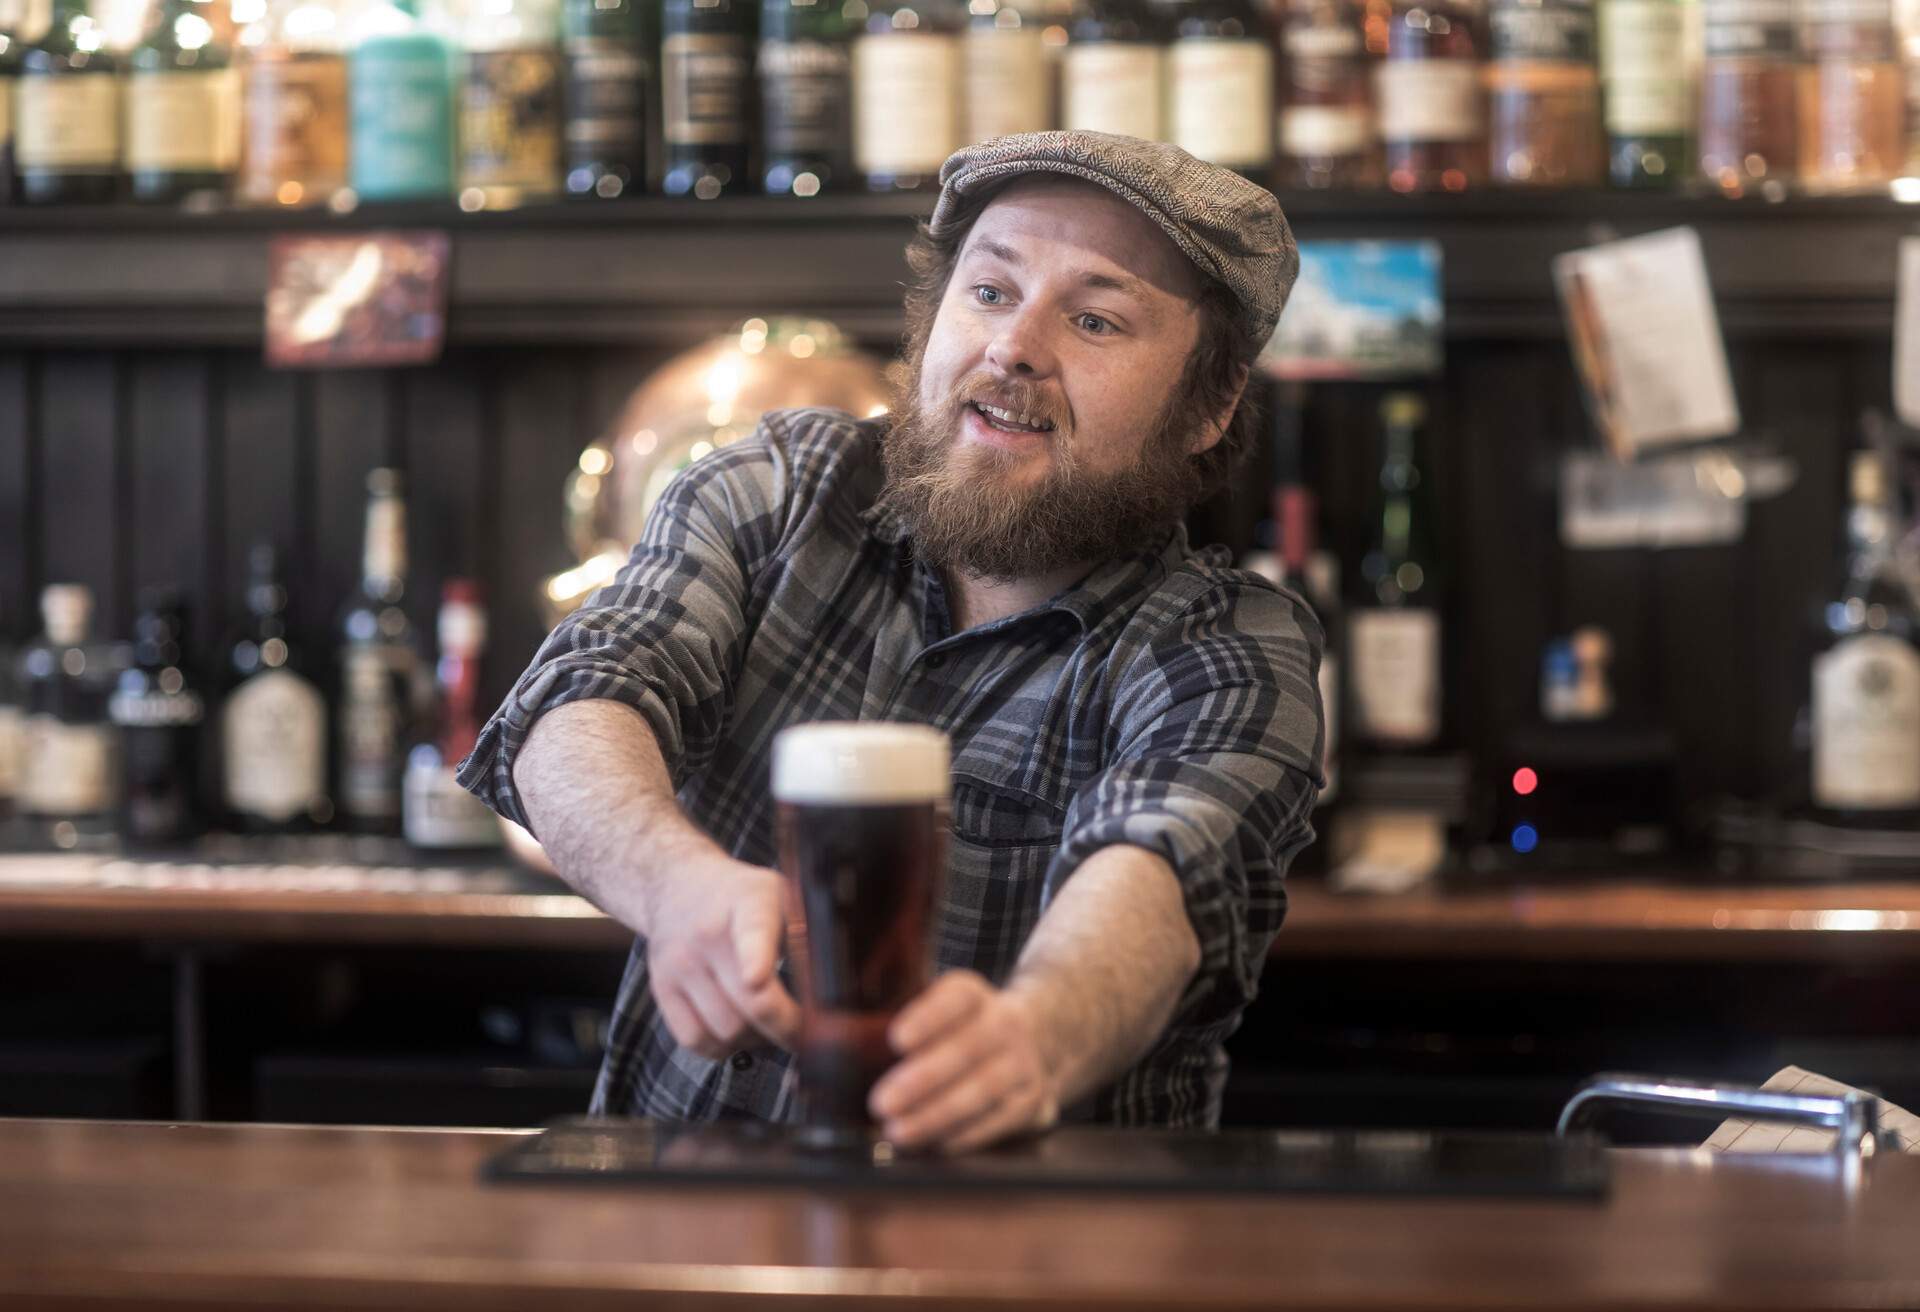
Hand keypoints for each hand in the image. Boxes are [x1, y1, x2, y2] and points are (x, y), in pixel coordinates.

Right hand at [642, 857, 801, 1059]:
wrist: (678, 885)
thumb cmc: (744, 899)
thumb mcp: (782, 895)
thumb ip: (809, 931)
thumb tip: (841, 980)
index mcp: (748, 903)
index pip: (751, 933)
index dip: (754, 959)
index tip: (758, 979)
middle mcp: (707, 933)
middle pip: (748, 1002)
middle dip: (786, 1028)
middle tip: (808, 1034)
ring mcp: (679, 963)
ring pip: (726, 1030)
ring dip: (755, 1039)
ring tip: (769, 1020)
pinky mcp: (661, 988)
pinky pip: (695, 1041)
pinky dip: (722, 1047)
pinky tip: (739, 1028)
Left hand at [868, 970, 1059, 1153]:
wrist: (1037, 1037)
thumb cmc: (961, 1029)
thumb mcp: (939, 1009)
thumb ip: (892, 1023)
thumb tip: (820, 1038)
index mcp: (972, 994)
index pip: (954, 998)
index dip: (927, 1018)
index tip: (896, 1040)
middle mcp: (1003, 1022)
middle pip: (966, 1049)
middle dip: (922, 1079)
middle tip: (881, 1103)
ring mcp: (1022, 1061)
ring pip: (983, 1087)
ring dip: (938, 1113)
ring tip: (899, 1131)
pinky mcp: (1031, 1098)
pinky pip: (1000, 1118)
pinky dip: (966, 1134)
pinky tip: (936, 1143)